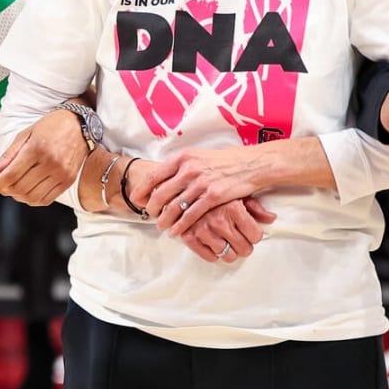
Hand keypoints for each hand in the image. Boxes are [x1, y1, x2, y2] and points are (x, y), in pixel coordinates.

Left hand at [0, 109, 86, 205]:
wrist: (80, 125)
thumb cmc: (49, 127)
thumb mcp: (25, 135)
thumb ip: (8, 156)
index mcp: (36, 149)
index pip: (10, 174)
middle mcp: (50, 163)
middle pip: (20, 188)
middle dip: (5, 190)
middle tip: (1, 185)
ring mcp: (61, 174)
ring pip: (32, 197)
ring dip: (18, 196)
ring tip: (14, 188)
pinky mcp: (68, 181)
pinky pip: (46, 200)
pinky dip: (32, 200)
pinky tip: (27, 192)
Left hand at [137, 146, 269, 235]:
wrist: (252, 164)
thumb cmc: (225, 161)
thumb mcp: (199, 156)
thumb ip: (181, 166)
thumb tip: (163, 178)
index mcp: (182, 158)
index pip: (154, 175)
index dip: (142, 190)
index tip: (136, 199)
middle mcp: (188, 169)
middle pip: (160, 193)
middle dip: (152, 207)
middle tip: (149, 215)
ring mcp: (200, 183)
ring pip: (174, 206)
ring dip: (164, 219)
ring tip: (160, 226)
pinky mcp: (213, 196)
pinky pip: (191, 214)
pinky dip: (181, 225)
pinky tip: (175, 231)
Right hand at [178, 197, 275, 263]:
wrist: (186, 183)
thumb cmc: (216, 189)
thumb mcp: (238, 193)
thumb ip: (255, 207)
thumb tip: (271, 218)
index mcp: (233, 209)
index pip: (255, 236)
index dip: (254, 235)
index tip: (250, 233)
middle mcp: (219, 221)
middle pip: (244, 249)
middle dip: (244, 246)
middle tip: (241, 241)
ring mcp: (203, 229)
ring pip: (227, 255)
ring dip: (230, 252)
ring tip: (228, 244)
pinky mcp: (189, 235)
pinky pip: (207, 255)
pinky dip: (213, 255)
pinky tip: (215, 248)